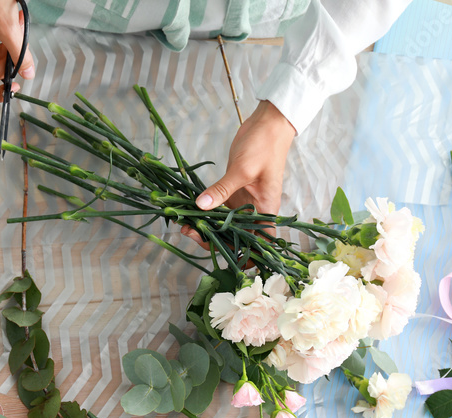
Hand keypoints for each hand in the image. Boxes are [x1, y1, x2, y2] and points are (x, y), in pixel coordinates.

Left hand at [182, 101, 295, 249]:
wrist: (267, 125)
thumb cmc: (264, 146)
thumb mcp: (243, 170)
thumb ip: (222, 190)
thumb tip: (201, 207)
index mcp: (266, 213)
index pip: (259, 246)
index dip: (244, 257)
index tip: (222, 256)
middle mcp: (255, 213)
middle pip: (235, 239)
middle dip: (213, 241)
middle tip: (191, 232)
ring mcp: (243, 204)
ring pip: (223, 225)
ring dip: (205, 228)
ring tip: (184, 224)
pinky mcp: (232, 193)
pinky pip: (217, 209)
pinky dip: (203, 212)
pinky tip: (187, 211)